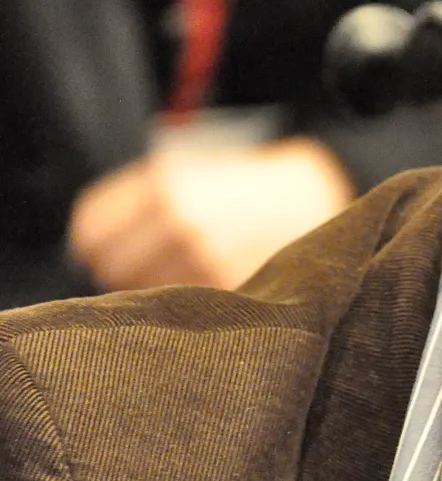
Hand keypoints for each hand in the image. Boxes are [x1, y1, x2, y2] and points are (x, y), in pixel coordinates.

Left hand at [67, 136, 355, 291]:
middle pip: (112, 269)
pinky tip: (207, 292)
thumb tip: (89, 253)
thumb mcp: (185, 173)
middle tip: (151, 269)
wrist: (313, 194)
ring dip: (159, 293)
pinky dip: (191, 306)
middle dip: (125, 272)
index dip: (91, 246)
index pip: (90, 233)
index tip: (102, 253)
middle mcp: (180, 223)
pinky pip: (187, 308)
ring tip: (185, 280)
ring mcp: (207, 258)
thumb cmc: (242, 185)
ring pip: (147, 295)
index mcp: (162, 187)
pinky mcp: (232, 286)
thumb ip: (135, 205)